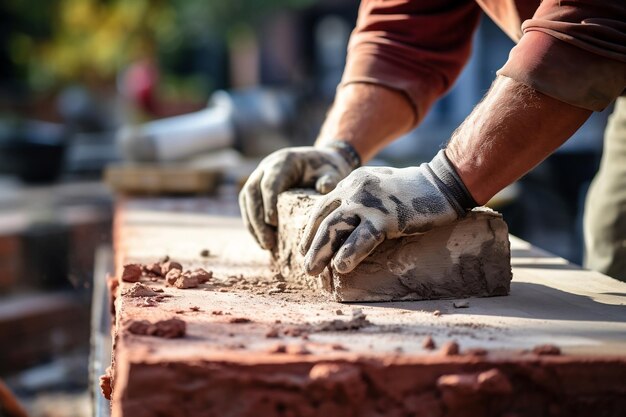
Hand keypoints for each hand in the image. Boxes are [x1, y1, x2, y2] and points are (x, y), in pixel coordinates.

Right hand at [239, 146, 354, 249]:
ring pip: (246, 200)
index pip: (269, 183)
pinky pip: (248, 206)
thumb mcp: (331, 172)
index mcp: (283, 161)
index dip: (269, 203)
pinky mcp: (257, 188)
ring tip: (265, 246)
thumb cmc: (325, 168)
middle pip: (252, 192)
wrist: (319, 161)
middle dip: (257, 219)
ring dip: (253, 224)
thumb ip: (329, 179)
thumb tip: (324, 188)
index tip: (273, 224)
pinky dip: (253, 224)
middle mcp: (266, 167)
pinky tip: (262, 241)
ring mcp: (258, 176)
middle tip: (267, 243)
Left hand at [299, 150, 476, 273]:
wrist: (443, 182)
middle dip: (310, 244)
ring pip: (334, 228)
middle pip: (323, 219)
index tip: (306, 246)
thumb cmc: (414, 189)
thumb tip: (345, 223)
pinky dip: (348, 254)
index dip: (311, 229)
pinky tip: (340, 268)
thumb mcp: (379, 184)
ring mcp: (370, 202)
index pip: (322, 206)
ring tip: (311, 270)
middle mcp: (355, 189)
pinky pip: (361, 239)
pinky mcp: (387, 217)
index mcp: (352, 182)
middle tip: (306, 266)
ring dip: (319, 252)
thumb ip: (360, 197)